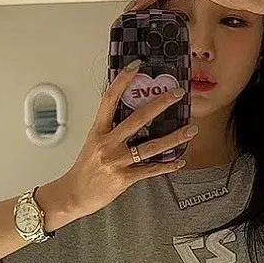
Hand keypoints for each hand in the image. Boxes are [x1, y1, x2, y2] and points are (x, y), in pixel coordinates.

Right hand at [52, 63, 195, 221]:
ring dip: (174, 138)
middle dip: (160, 104)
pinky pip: (150, 170)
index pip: (110, 99)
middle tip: (177, 94)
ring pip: (151, 147)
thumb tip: (126, 112)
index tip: (136, 67)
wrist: (73, 195)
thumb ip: (109, 128)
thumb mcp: (93, 142)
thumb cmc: (84, 169)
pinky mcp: (124, 178)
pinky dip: (167, 166)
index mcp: (98, 131)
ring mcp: (117, 161)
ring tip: (190, 130)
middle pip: (137, 119)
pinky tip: (179, 161)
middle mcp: (108, 144)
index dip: (122, 81)